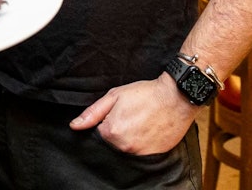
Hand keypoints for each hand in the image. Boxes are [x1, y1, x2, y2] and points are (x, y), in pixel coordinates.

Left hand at [68, 74, 198, 155]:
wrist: (176, 97)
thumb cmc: (146, 94)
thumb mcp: (115, 96)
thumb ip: (92, 112)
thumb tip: (74, 125)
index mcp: (111, 132)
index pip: (99, 132)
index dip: (108, 121)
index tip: (119, 113)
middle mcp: (124, 146)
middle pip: (112, 142)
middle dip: (118, 130)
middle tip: (132, 117)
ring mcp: (139, 153)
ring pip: (126, 148)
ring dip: (130, 138)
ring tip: (141, 123)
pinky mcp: (153, 156)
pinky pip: (141, 153)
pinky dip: (142, 144)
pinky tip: (148, 130)